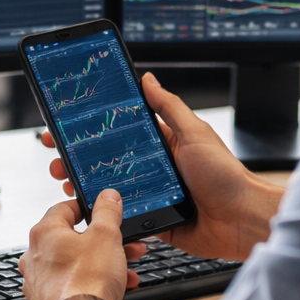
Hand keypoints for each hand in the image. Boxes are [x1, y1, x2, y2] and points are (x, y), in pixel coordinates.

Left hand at [19, 190, 146, 299]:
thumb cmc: (86, 281)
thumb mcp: (106, 235)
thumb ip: (107, 211)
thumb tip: (107, 197)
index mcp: (44, 232)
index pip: (65, 208)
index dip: (87, 208)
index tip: (102, 211)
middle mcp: (35, 255)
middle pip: (73, 239)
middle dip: (104, 241)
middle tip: (124, 243)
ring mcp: (38, 281)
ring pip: (76, 263)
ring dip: (103, 263)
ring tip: (126, 269)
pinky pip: (73, 285)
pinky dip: (93, 283)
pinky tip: (115, 288)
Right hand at [40, 73, 283, 260]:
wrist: (242, 220)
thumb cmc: (225, 175)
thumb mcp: (194, 132)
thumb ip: (169, 107)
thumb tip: (148, 78)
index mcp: (162, 145)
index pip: (121, 132)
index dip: (94, 130)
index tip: (68, 126)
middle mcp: (154, 170)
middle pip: (108, 162)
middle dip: (78, 160)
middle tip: (57, 158)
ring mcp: (152, 197)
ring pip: (110, 191)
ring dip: (85, 187)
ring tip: (66, 183)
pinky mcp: (155, 222)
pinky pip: (124, 219)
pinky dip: (106, 216)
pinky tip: (87, 211)